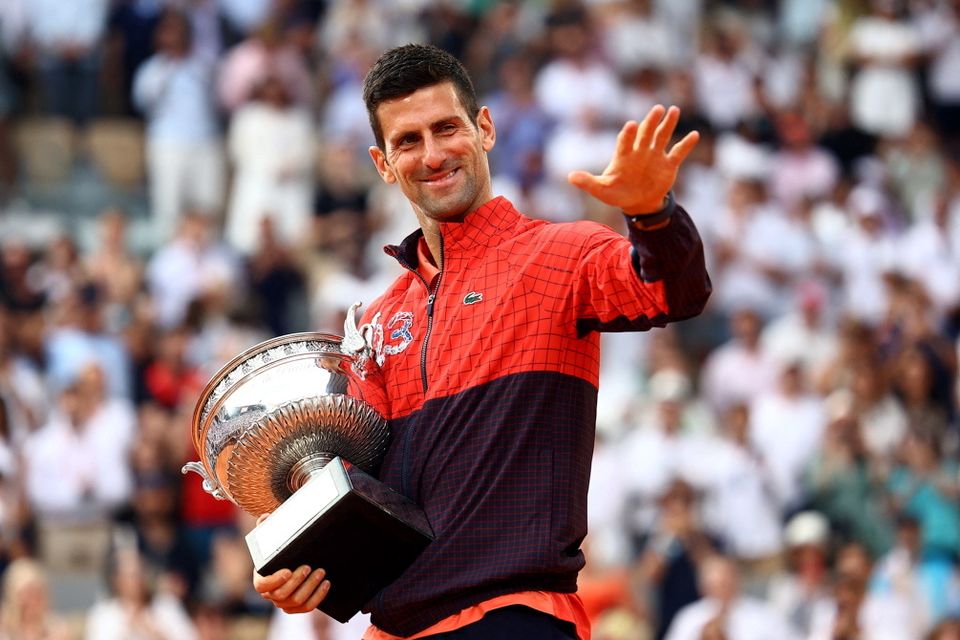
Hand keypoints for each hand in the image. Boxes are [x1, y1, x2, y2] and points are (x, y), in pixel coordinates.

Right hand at [252, 514, 330, 612]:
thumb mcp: (271, 537)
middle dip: (298, 581)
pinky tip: (326, 584)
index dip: (275, 580)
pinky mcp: (296, 607)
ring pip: (296, 601)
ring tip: (321, 572)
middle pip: (282, 594)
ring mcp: (283, 602)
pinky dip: (317, 597)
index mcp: (261, 579)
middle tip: (309, 567)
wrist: (291, 562)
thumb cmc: (280, 549)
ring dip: (310, 587)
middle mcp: (270, 594)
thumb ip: (266, 527)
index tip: (288, 570)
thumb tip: (265, 518)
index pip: (262, 585)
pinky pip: (306, 607)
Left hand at [568, 105, 698, 214]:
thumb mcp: (601, 190)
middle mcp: (640, 151)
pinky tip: (694, 135)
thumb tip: (570, 176)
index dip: (628, 134)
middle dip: (651, 122)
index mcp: (623, 155)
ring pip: (662, 136)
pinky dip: (685, 145)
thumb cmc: (617, 193)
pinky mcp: (668, 164)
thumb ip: (588, 182)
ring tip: (673, 110)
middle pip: (646, 133)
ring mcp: (655, 156)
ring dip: (668, 124)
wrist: (637, 202)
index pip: (625, 141)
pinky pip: (678, 152)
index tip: (631, 125)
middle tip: (657, 109)